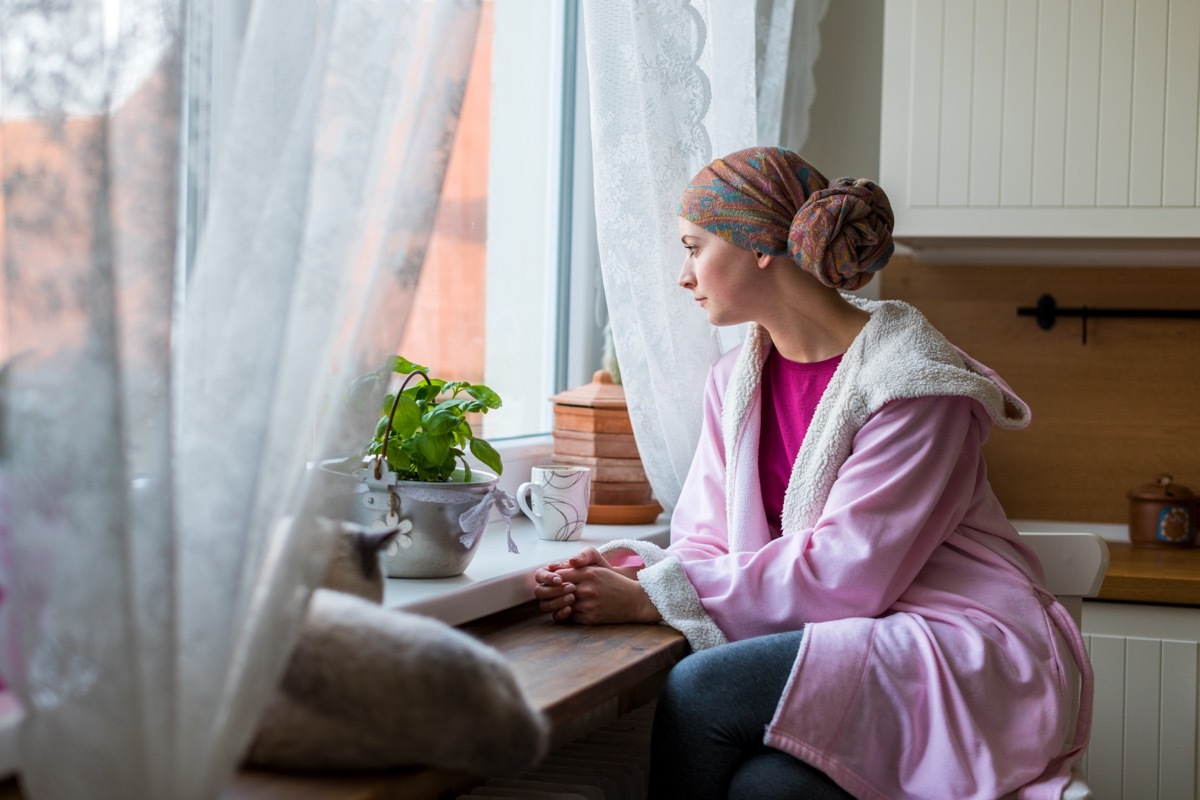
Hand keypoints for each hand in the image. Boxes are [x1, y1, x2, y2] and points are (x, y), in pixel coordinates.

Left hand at [533, 547, 660, 624]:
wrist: (634, 601)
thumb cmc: (615, 583)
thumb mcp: (599, 570)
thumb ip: (579, 569)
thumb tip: (556, 570)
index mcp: (588, 574)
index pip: (559, 575)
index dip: (552, 578)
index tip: (552, 580)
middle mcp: (587, 589)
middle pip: (556, 591)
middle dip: (549, 592)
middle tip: (549, 593)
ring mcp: (588, 605)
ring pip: (561, 605)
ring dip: (558, 604)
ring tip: (560, 602)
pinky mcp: (590, 618)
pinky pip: (570, 617)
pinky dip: (567, 614)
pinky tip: (570, 610)